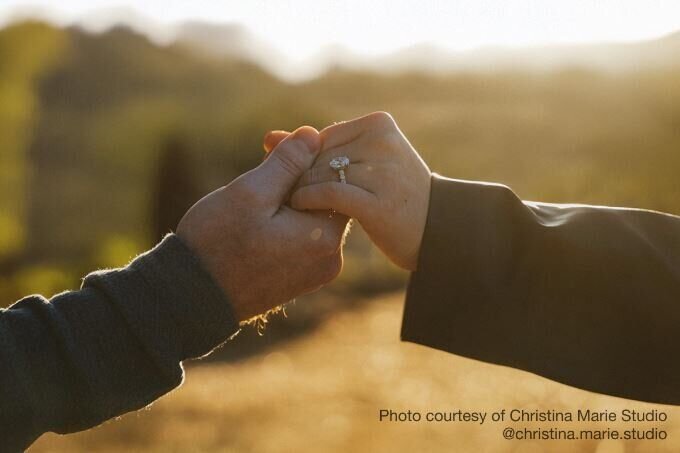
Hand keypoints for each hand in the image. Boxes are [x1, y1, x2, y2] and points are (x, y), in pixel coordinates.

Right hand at [177, 127, 349, 321]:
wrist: (192, 297)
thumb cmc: (217, 244)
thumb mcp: (250, 193)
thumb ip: (286, 163)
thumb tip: (312, 134)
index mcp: (324, 237)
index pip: (335, 180)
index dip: (306, 154)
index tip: (273, 141)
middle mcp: (330, 258)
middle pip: (325, 197)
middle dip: (297, 171)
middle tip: (266, 147)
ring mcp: (316, 271)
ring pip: (312, 214)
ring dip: (290, 192)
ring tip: (258, 179)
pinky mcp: (301, 278)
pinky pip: (302, 235)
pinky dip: (286, 217)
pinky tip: (261, 207)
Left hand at [265, 112, 430, 270]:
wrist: (434, 229)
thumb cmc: (389, 194)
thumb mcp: (359, 163)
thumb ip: (315, 149)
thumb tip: (268, 137)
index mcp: (379, 124)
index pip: (321, 138)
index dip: (301, 161)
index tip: (290, 180)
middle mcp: (383, 142)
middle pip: (320, 155)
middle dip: (299, 175)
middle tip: (283, 194)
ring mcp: (383, 172)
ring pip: (321, 174)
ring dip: (299, 189)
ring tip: (288, 203)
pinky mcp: (378, 202)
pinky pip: (329, 194)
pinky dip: (308, 199)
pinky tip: (299, 207)